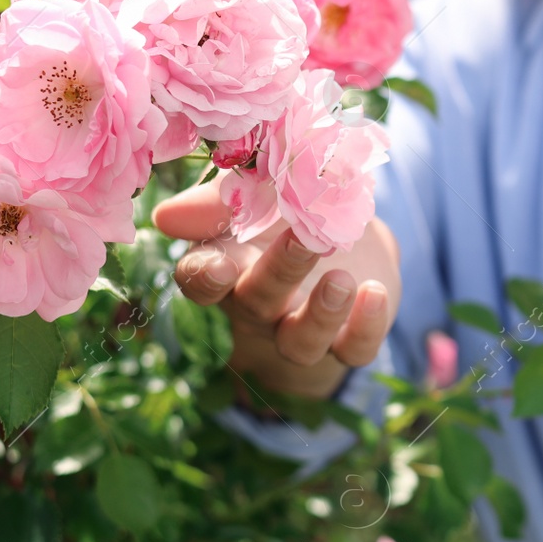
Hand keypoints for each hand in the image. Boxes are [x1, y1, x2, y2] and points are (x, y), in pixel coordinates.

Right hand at [152, 183, 400, 398]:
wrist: (349, 232)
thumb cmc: (285, 210)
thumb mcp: (256, 192)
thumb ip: (220, 200)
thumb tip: (167, 215)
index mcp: (229, 266)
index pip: (201, 282)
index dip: (206, 278)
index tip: (220, 264)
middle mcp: (260, 308)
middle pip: (257, 303)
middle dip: (279, 274)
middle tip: (305, 240)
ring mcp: (304, 328)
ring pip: (301, 342)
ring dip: (321, 314)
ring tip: (342, 281)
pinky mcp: (349, 340)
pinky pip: (355, 350)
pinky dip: (366, 327)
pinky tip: (375, 294)